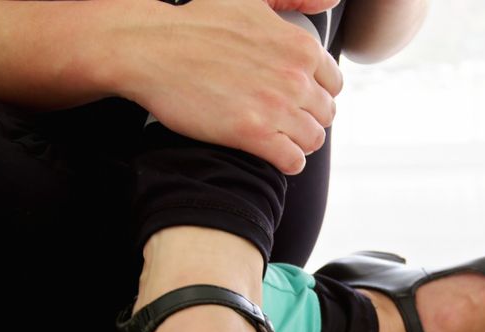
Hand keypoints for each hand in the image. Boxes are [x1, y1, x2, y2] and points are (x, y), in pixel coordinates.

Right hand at [101, 0, 342, 174]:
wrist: (151, 49)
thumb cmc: (196, 22)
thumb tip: (331, 1)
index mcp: (300, 46)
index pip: (333, 84)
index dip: (317, 93)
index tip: (299, 98)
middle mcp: (295, 77)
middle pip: (325, 114)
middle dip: (307, 117)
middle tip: (283, 118)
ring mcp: (276, 107)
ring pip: (312, 139)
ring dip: (298, 141)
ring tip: (278, 137)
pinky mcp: (253, 134)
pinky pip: (292, 160)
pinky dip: (287, 161)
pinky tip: (273, 153)